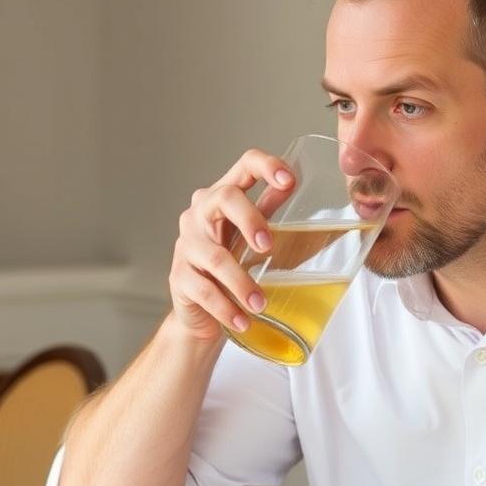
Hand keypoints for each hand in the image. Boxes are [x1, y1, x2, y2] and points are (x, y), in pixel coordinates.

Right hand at [169, 149, 293, 340]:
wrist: (203, 313)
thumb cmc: (233, 266)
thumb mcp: (256, 237)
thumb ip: (273, 214)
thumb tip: (307, 196)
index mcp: (224, 197)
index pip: (244, 165)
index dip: (266, 166)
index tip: (290, 181)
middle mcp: (200, 213)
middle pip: (224, 197)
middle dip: (250, 219)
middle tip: (268, 246)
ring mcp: (186, 244)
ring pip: (215, 256)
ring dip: (241, 282)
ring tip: (261, 304)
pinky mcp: (178, 276)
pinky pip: (203, 290)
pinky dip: (226, 308)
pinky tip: (242, 321)